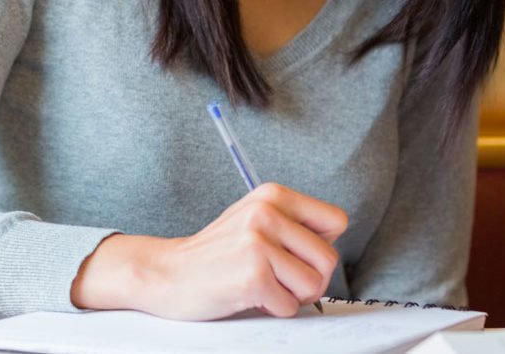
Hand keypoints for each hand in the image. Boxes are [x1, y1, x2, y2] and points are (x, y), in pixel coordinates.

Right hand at [70, 182, 347, 319]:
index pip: (337, 221)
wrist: (168, 273)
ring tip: (264, 286)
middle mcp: (267, 212)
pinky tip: (248, 295)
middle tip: (278, 279)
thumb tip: (332, 247)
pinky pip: (289, 306)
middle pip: (329, 259)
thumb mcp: (255, 221)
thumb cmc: (217, 255)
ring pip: (314, 285)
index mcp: (273, 195)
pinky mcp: (252, 274)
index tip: (294, 254)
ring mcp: (258, 242)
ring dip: (291, 296)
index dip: (320, 246)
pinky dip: (272, 309)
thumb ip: (293, 225)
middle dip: (309, 279)